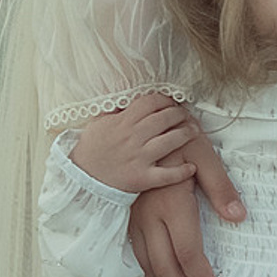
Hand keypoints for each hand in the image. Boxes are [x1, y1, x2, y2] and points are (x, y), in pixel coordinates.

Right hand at [71, 97, 197, 193]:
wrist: (82, 180)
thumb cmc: (90, 151)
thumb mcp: (97, 123)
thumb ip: (113, 109)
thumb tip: (127, 95)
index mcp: (122, 122)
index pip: (150, 102)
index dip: (165, 99)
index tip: (171, 101)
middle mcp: (133, 138)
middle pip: (164, 118)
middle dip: (180, 114)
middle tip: (186, 115)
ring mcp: (139, 158)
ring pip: (170, 141)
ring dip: (186, 134)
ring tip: (194, 131)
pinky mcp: (142, 178)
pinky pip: (167, 175)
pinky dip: (181, 171)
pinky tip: (191, 167)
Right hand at [121, 98, 243, 276]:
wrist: (139, 121)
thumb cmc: (177, 137)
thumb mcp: (204, 153)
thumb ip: (222, 187)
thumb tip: (239, 218)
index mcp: (170, 203)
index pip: (189, 252)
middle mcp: (149, 215)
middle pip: (165, 267)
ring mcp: (134, 217)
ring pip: (146, 263)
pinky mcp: (127, 215)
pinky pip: (136, 253)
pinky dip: (148, 273)